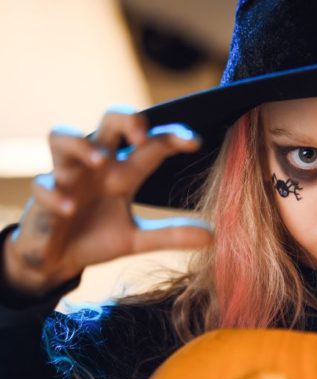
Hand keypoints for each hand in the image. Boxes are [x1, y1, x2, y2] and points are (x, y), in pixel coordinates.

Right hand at [4, 106, 212, 295]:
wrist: (57, 259)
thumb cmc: (96, 237)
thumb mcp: (136, 239)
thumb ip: (170, 234)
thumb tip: (213, 235)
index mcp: (123, 172)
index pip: (150, 144)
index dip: (172, 137)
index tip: (195, 141)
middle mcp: (97, 166)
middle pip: (108, 122)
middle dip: (126, 119)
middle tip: (142, 134)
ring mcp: (67, 177)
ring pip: (62, 136)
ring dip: (82, 144)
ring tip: (101, 159)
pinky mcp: (41, 197)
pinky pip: (43, 185)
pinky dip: (55, 194)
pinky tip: (70, 208)